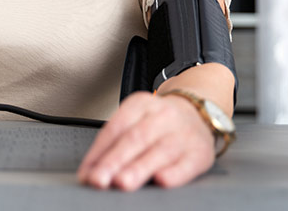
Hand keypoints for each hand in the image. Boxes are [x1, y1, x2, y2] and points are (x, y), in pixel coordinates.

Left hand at [77, 91, 215, 190]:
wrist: (198, 114)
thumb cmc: (158, 123)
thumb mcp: (135, 119)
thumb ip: (114, 143)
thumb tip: (90, 171)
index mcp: (140, 104)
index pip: (115, 128)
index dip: (99, 152)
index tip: (87, 173)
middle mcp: (162, 115)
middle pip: (134, 139)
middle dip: (114, 162)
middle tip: (99, 180)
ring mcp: (183, 133)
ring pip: (159, 151)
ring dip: (138, 169)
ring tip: (122, 183)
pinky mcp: (200, 152)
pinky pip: (187, 164)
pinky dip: (174, 174)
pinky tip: (161, 181)